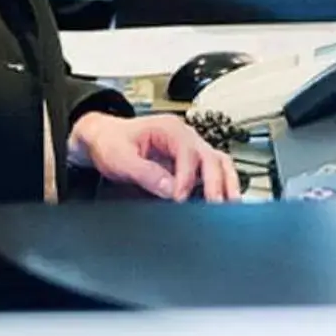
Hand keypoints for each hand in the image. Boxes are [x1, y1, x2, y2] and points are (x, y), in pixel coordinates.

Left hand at [67, 111, 240, 202]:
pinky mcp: (189, 162)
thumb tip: (168, 189)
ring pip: (218, 162)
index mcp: (169, 129)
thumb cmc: (112, 142)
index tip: (180, 198)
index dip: (186, 177)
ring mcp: (189, 149)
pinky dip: (220, 184)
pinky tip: (221, 201)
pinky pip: (211, 171)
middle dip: (216, 182)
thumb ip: (145, 173)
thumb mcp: (120, 159)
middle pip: (211, 157)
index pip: (187, 153)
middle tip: (216, 206)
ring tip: (231, 205)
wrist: (104, 138)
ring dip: (226, 182)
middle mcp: (184, 136)